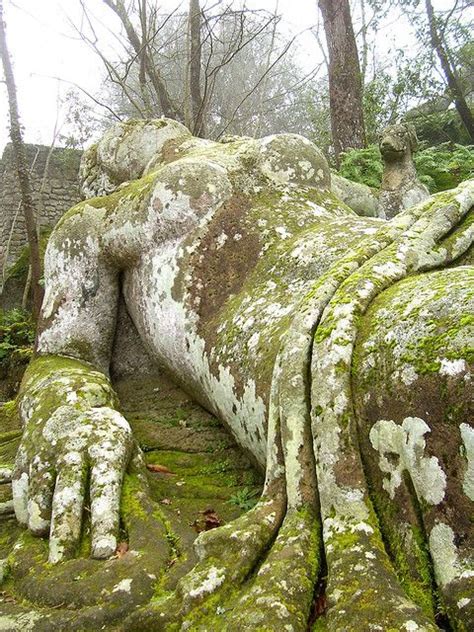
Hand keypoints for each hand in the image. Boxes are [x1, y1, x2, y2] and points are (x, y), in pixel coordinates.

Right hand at [13, 405, 132, 562]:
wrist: (65, 397)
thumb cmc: (106, 434)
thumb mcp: (128, 448)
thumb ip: (135, 481)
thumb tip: (143, 523)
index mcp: (105, 446)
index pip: (105, 488)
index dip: (104, 521)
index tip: (105, 553)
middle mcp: (73, 448)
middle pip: (66, 494)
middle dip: (65, 532)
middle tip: (64, 566)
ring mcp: (45, 452)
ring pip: (39, 494)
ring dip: (43, 524)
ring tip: (50, 549)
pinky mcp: (24, 458)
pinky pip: (21, 492)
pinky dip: (27, 512)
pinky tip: (36, 527)